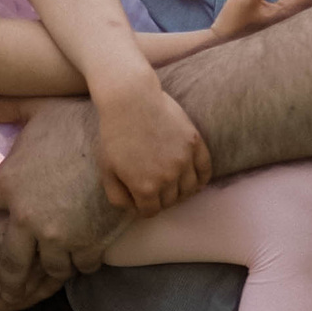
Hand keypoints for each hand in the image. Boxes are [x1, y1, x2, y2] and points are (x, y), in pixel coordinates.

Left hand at [0, 98, 187, 310]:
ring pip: (46, 269)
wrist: (132, 138)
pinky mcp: (89, 245)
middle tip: (5, 293)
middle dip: (5, 282)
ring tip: (44, 279)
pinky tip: (80, 261)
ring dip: (46, 273)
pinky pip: (79, 267)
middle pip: (8, 263)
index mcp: (8, 184)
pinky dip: (78, 266)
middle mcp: (28, 217)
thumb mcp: (34, 107)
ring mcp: (59, 235)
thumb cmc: (80, 117)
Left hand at [94, 72, 205, 217]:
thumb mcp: (106, 170)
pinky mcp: (195, 143)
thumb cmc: (113, 133)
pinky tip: (194, 180)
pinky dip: (201, 179)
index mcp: (145, 187)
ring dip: (181, 192)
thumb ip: (117, 196)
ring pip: (190, 190)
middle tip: (155, 189)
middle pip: (171, 201)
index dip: (144, 207)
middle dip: (161, 199)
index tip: (141, 200)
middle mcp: (168, 178)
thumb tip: (133, 209)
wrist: (130, 98)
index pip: (151, 211)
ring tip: (173, 186)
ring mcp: (184, 160)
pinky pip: (205, 170)